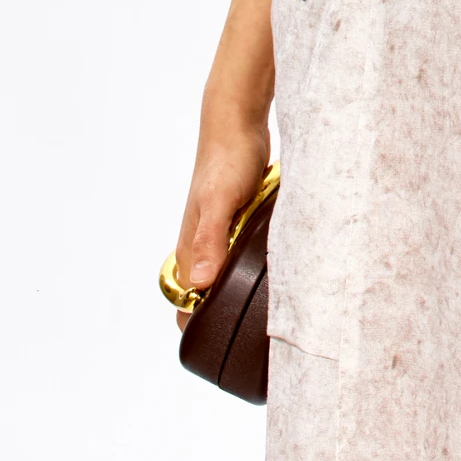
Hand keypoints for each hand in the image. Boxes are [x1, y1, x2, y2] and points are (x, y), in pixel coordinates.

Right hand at [173, 114, 269, 329]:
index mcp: (189, 249)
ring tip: (272, 303)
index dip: (201, 325)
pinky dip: (252, 264)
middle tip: (260, 326)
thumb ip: (209, 240)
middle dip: (226, 312)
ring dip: (241, 288)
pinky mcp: (237, 221)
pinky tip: (275, 267)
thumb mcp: (219, 201)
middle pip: (206, 295)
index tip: (231, 336)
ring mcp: (219, 234)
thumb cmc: (226, 160)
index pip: (185, 305)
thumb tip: (200, 285)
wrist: (238, 123)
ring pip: (225, 274)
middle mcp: (201, 246)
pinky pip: (241, 253)